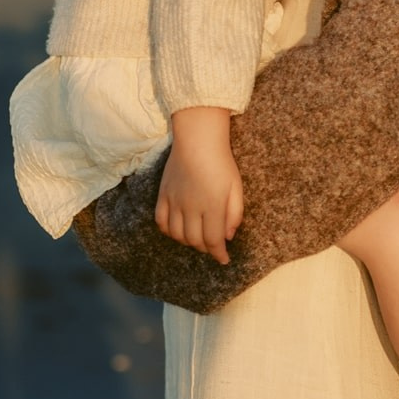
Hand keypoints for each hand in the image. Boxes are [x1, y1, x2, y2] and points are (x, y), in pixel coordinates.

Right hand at [155, 107, 243, 263]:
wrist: (198, 139)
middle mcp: (191, 207)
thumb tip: (228, 236)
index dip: (219, 254)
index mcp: (212, 206)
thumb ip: (234, 214)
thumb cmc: (221, 162)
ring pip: (177, 234)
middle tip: (213, 246)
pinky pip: (161, 221)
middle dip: (206, 248)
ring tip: (197, 238)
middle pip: (195, 240)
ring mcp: (174, 201)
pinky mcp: (163, 195)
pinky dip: (169, 231)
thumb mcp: (236, 187)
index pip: (214, 240)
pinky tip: (178, 230)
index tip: (224, 260)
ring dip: (188, 242)